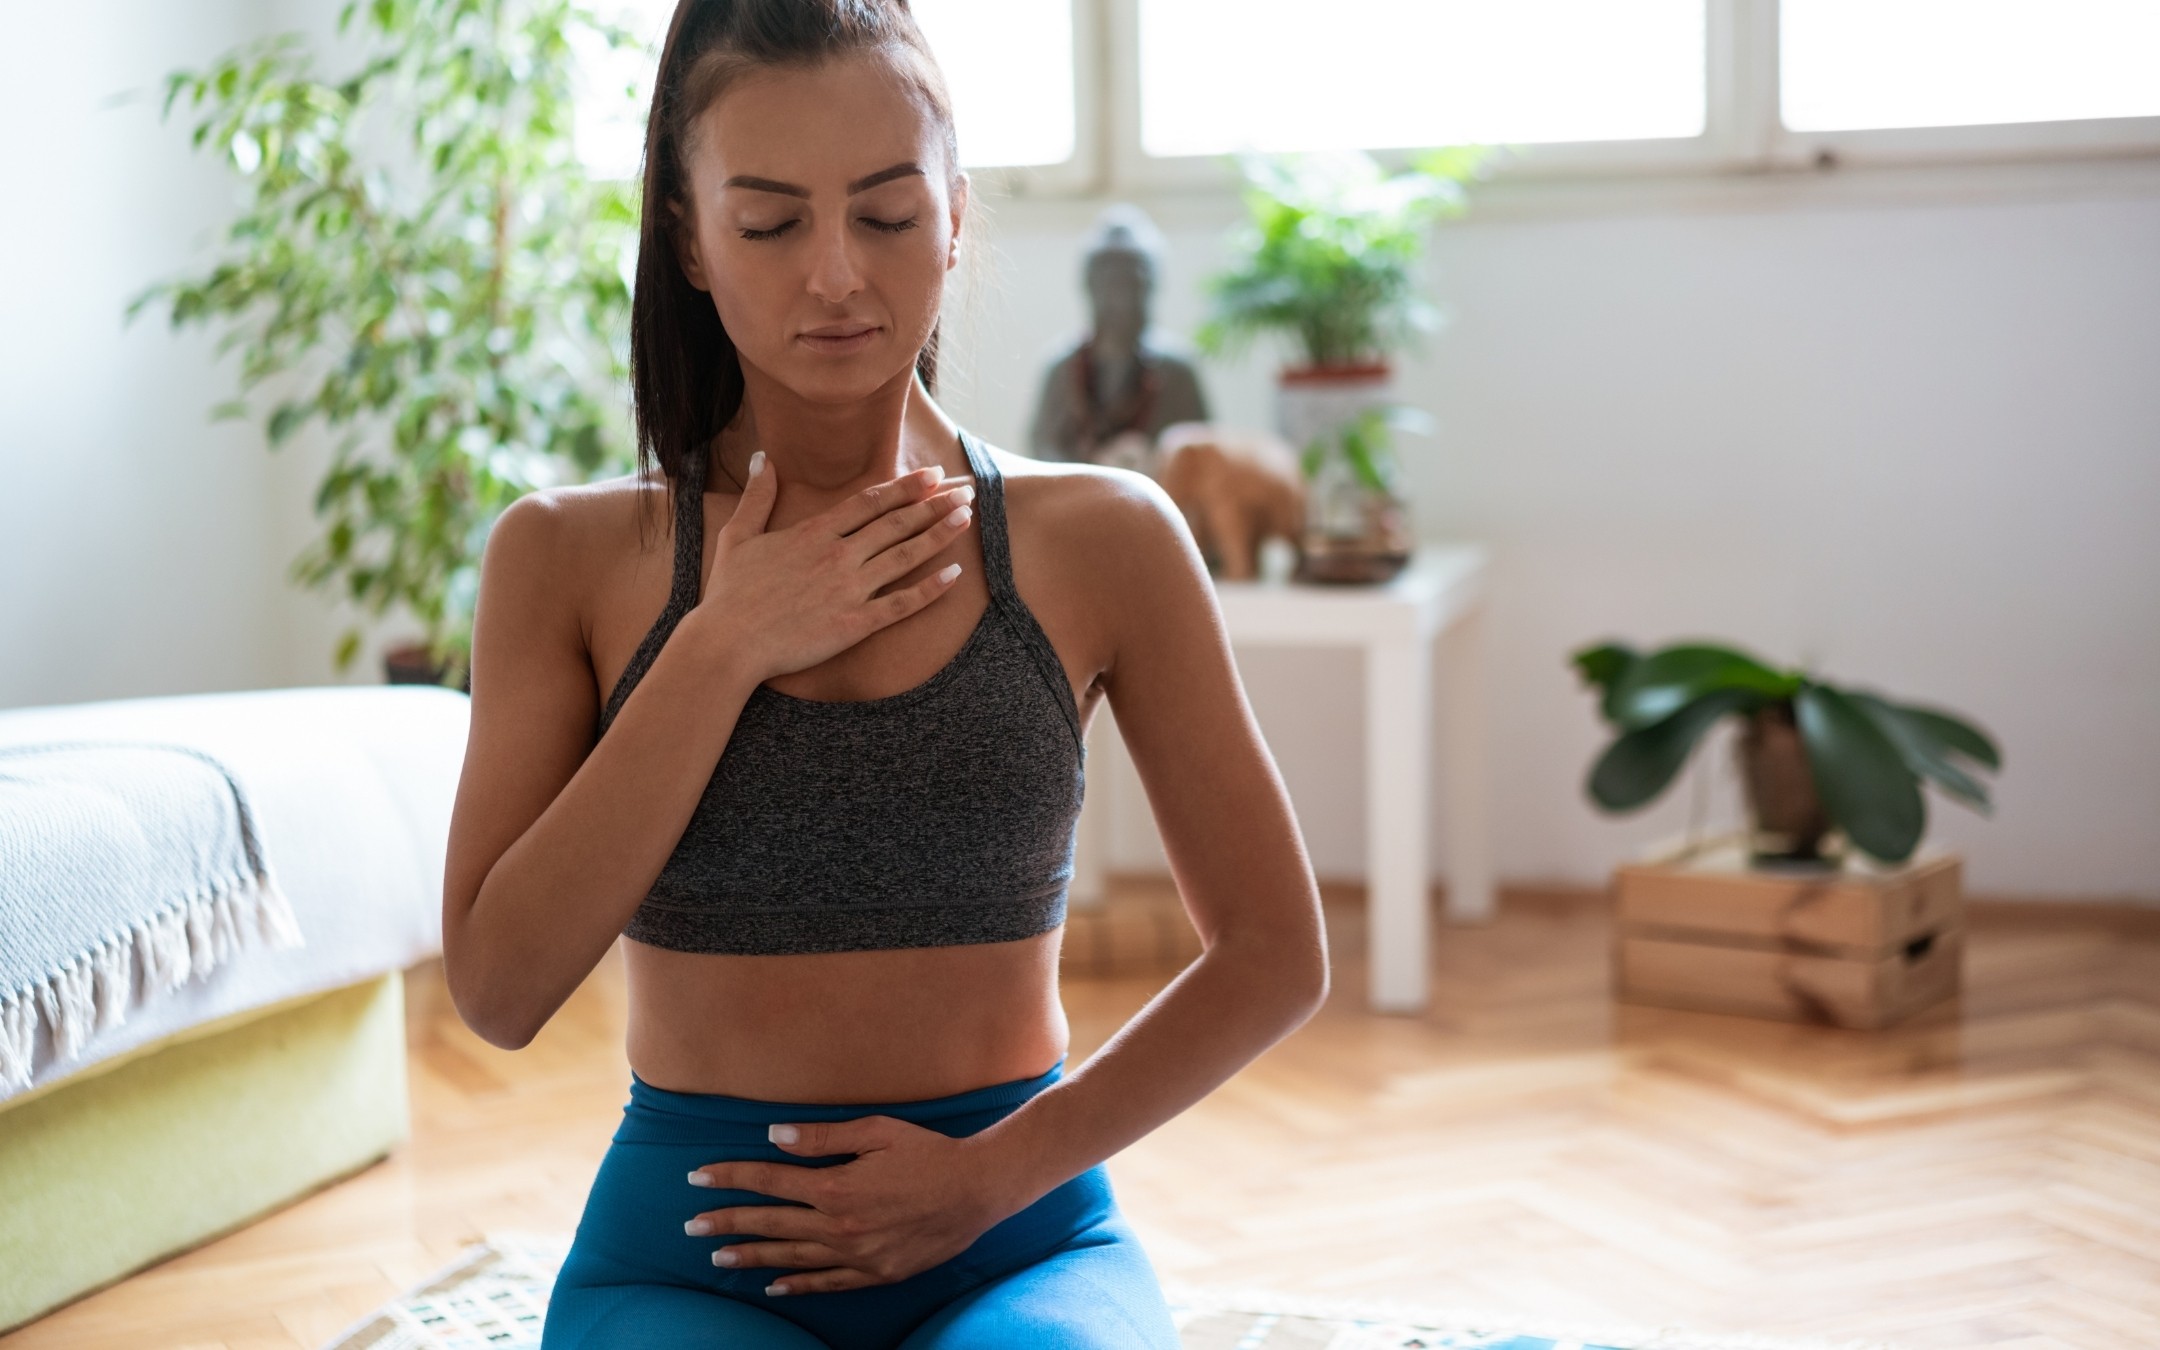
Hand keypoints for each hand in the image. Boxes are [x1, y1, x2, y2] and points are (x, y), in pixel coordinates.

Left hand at [685, 1115, 1013, 1294]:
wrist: (978, 1190)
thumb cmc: (929, 1153)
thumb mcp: (877, 1131)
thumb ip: (824, 1138)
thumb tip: (774, 1137)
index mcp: (837, 1187)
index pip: (769, 1181)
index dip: (730, 1177)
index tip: (697, 1177)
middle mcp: (840, 1226)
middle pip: (770, 1224)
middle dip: (726, 1221)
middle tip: (690, 1225)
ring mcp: (857, 1255)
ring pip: (791, 1258)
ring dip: (751, 1257)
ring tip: (717, 1257)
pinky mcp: (877, 1273)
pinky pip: (827, 1283)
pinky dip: (798, 1284)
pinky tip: (774, 1286)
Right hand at [690, 452, 975, 682]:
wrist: (728, 643)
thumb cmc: (730, 592)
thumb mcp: (737, 535)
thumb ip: (757, 496)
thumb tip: (763, 458)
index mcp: (813, 533)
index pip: (870, 501)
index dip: (904, 486)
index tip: (931, 475)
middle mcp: (837, 556)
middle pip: (896, 523)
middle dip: (935, 504)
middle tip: (966, 490)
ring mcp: (848, 590)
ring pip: (905, 556)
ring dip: (939, 535)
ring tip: (967, 518)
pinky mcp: (854, 624)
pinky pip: (901, 605)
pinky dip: (930, 590)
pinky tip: (954, 575)